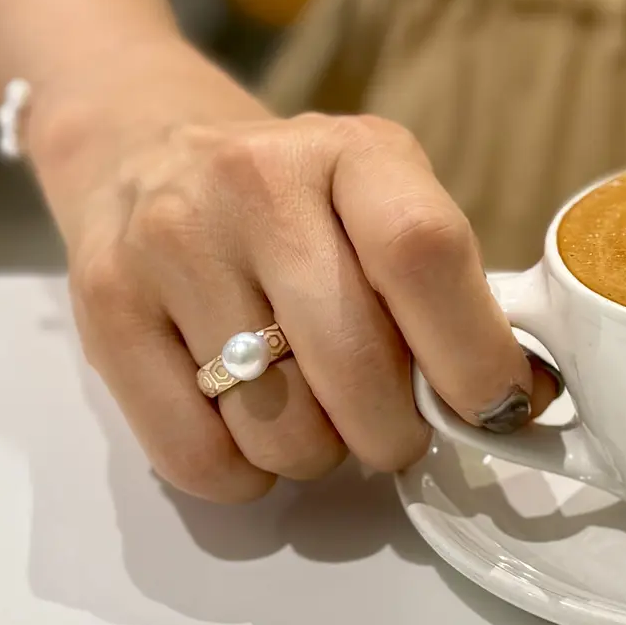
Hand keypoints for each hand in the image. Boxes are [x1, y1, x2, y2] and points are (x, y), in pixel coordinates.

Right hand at [32, 42, 555, 500]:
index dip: (472, 353)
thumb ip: (444, 284)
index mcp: (353, 152)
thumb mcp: (381, 196)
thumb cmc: (296, 198)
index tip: (495, 409)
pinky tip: (250, 429)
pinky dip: (244, 475)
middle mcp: (255, 182)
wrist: (147, 149)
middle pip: (354, 363)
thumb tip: (519, 398)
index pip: (424, 253)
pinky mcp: (106, 304)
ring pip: (280, 426)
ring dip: (318, 455)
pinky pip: (197, 455)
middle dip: (393, 432)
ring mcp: (172, 240)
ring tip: (313, 411)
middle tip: (392, 428)